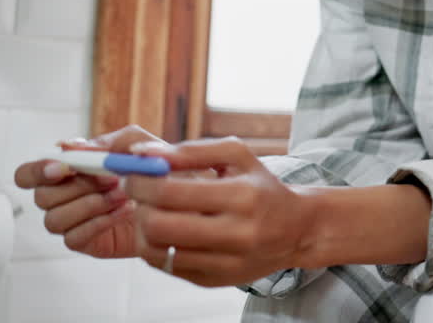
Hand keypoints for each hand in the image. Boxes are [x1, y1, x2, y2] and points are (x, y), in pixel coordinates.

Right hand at [13, 125, 161, 258]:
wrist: (179, 199)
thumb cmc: (153, 168)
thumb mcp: (136, 144)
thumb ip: (104, 143)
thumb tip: (66, 145)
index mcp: (67, 171)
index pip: (27, 174)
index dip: (37, 172)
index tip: (64, 167)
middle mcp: (63, 197)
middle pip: (42, 197)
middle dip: (77, 186)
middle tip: (111, 178)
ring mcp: (72, 222)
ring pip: (54, 220)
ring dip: (90, 204)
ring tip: (123, 194)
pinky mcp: (86, 243)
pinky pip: (73, 238)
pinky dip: (99, 223)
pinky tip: (124, 211)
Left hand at [123, 137, 315, 287]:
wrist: (296, 230)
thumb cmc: (263, 188)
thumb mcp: (237, 156)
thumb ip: (191, 151)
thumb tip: (145, 154)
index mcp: (242, 196)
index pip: (170, 191)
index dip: (141, 181)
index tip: (135, 173)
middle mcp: (236, 234)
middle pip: (159, 225)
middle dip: (138, 205)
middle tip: (138, 192)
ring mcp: (224, 263)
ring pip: (157, 250)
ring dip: (142, 228)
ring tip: (151, 211)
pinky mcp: (213, 281)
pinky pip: (166, 266)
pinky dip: (156, 246)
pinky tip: (166, 230)